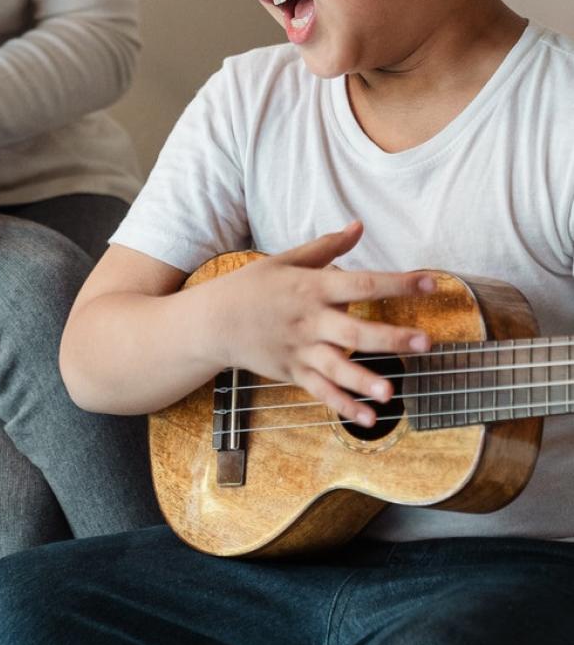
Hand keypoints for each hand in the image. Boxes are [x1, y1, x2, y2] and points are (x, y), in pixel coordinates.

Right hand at [208, 222, 434, 426]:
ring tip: (393, 392)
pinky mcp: (292, 372)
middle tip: (425, 342)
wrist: (212, 322)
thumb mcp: (286, 260)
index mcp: (311, 288)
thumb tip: (359, 226)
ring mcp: (300, 350)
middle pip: (354, 331)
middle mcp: (308, 321)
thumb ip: (326, 247)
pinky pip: (321, 392)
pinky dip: (343, 406)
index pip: (361, 284)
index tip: (431, 283)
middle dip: (391, 338)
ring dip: (365, 380)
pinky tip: (368, 418)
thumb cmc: (252, 286)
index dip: (397, 284)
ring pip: (337, 368)